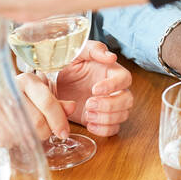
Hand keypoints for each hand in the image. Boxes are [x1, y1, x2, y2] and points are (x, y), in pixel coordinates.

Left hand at [17, 41, 133, 139]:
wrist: (52, 84)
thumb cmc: (66, 65)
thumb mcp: (76, 53)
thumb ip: (93, 50)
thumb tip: (112, 57)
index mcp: (111, 71)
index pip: (125, 79)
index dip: (113, 86)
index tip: (94, 90)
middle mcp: (114, 89)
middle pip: (128, 99)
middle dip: (110, 105)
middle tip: (89, 104)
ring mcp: (109, 106)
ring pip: (123, 115)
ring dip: (107, 118)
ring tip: (88, 114)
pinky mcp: (101, 120)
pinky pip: (113, 129)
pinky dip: (104, 130)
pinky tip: (90, 124)